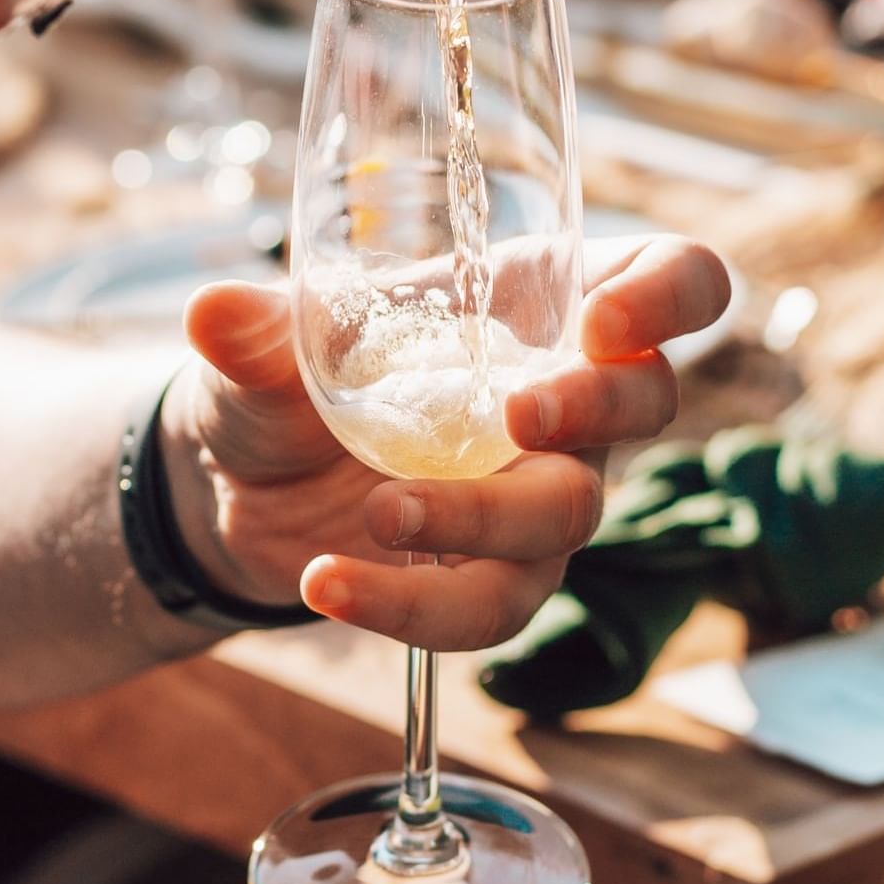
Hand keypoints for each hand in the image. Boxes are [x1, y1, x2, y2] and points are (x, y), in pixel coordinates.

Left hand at [163, 235, 730, 650]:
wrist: (250, 483)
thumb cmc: (286, 383)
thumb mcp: (266, 350)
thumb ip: (255, 331)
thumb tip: (214, 312)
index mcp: (533, 306)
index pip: (667, 279)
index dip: (669, 293)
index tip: (607, 317)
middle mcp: (558, 400)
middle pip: (644, 400)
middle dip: (594, 409)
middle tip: (513, 418)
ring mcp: (534, 492)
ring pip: (569, 516)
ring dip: (484, 519)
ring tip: (380, 513)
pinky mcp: (494, 573)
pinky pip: (492, 604)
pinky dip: (415, 603)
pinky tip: (331, 584)